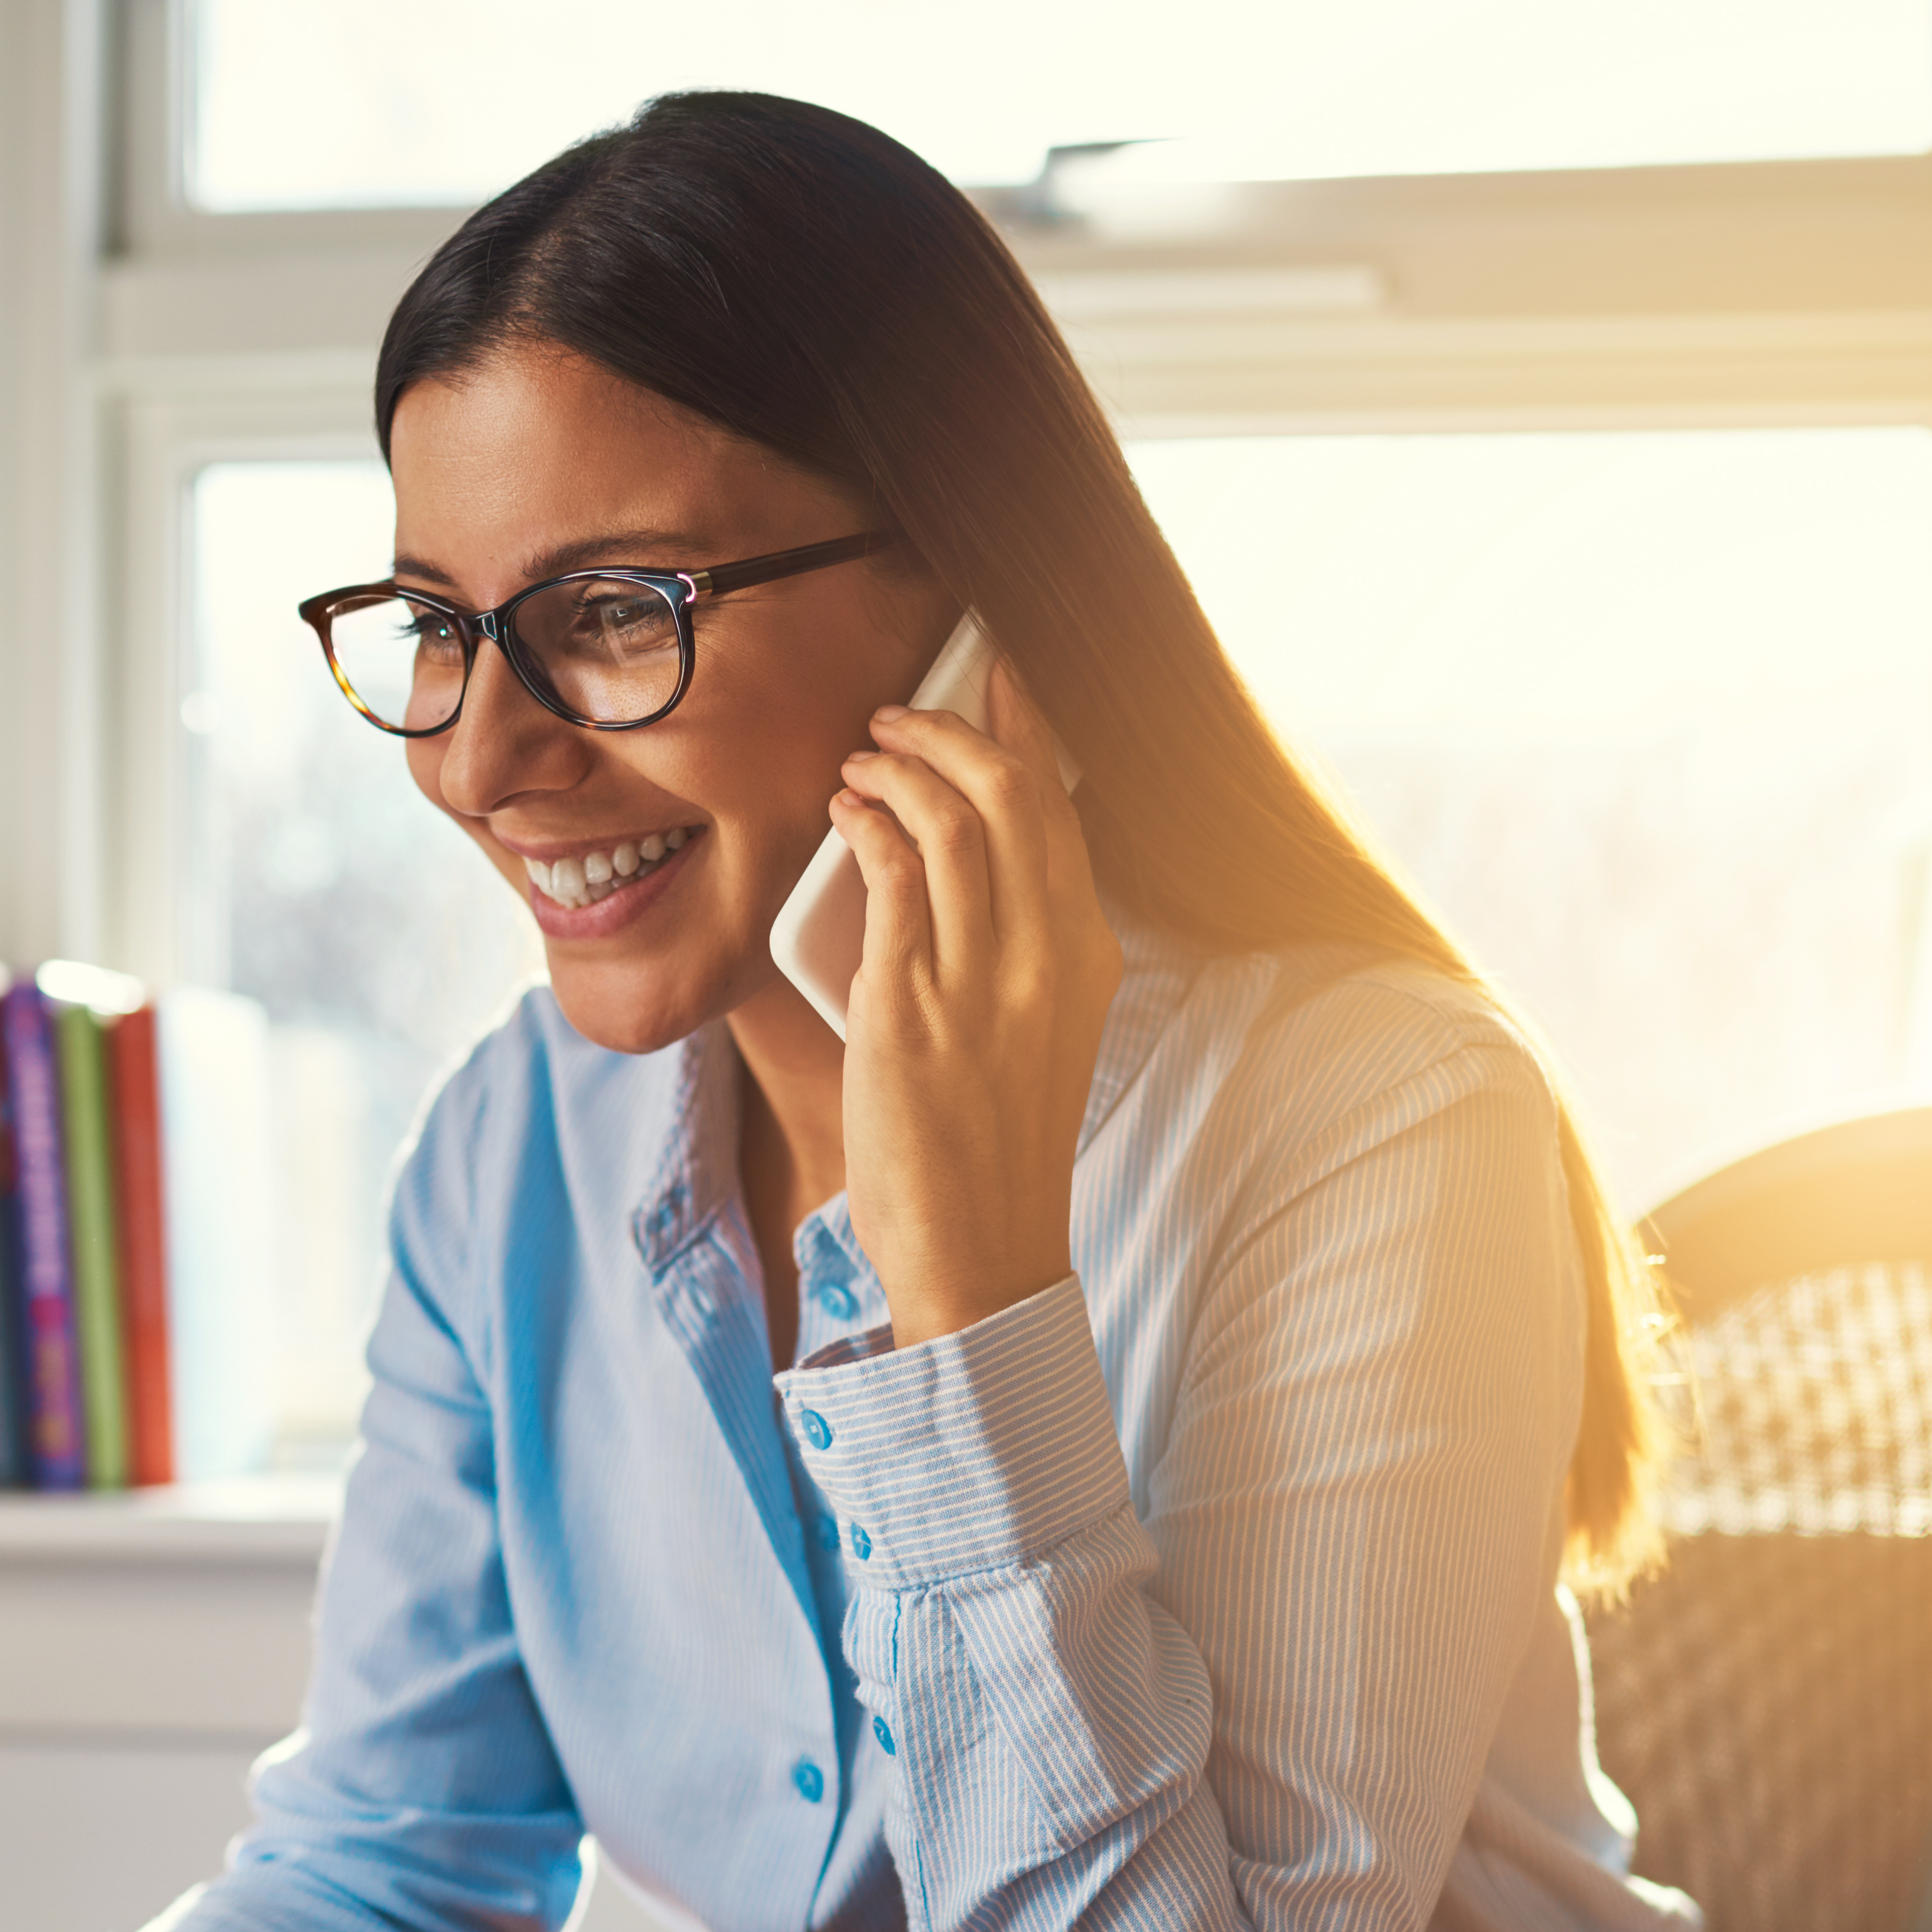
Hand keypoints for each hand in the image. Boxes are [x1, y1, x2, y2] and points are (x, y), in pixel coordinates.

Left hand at [828, 660, 1121, 1344]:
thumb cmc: (995, 1150)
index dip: (1025, 728)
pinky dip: (866, 822)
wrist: (983, 1253)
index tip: (995, 678)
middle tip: (903, 710)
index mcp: (1086, 958)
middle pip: (1014, 791)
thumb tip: (964, 876)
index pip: (1062, 811)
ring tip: (861, 757)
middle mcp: (1047, 956)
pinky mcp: (913, 1005)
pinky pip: (893, 876)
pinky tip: (846, 811)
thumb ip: (1018, 954)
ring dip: (899, 764)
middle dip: (954, 726)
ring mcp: (982, 979)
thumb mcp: (1039, 1034)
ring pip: (953, 818)